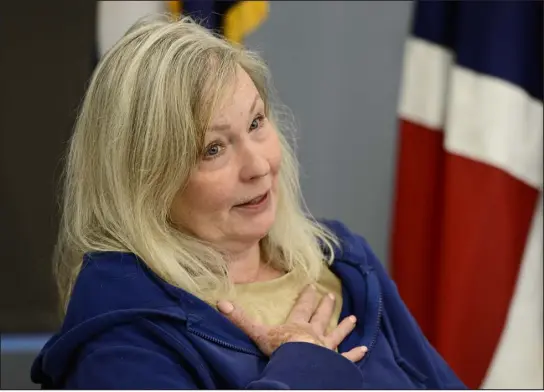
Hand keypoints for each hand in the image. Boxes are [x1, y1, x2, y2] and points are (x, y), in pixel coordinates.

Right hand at [217, 284, 367, 361]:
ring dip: (343, 326)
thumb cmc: (280, 350)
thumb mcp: (257, 333)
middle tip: (330, 295)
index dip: (306, 296)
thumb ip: (241, 319)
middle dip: (324, 306)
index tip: (312, 285)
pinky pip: (347, 358)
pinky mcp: (335, 362)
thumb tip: (220, 302)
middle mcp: (314, 333)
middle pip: (320, 317)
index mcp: (297, 325)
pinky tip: (365, 349)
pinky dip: (355, 354)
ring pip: (336, 334)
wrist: (300, 368)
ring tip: (353, 318)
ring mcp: (326, 348)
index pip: (302, 307)